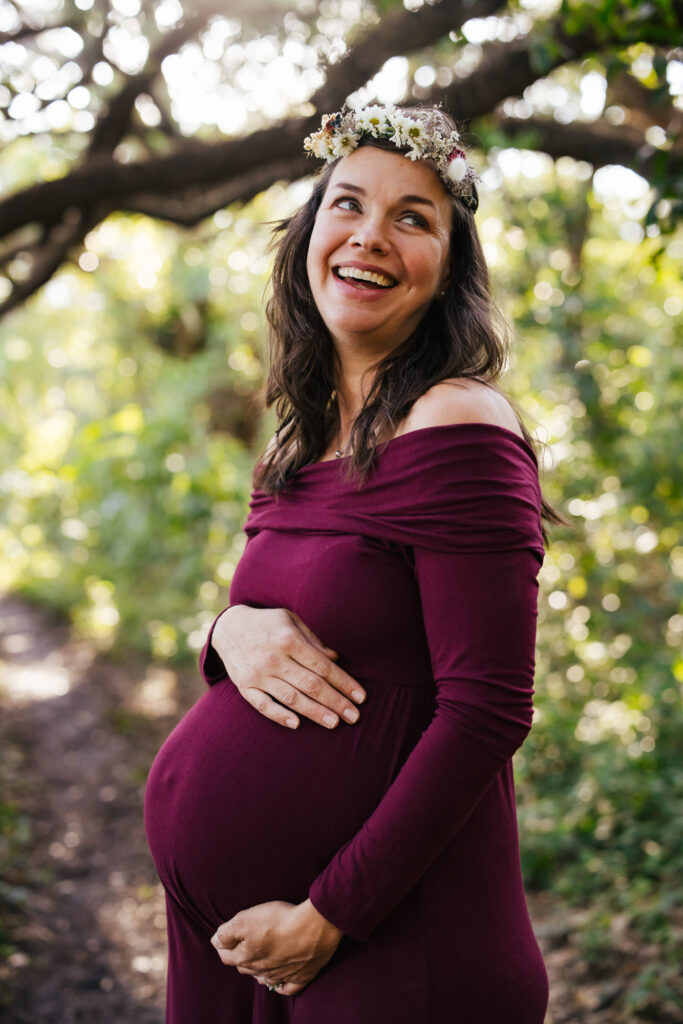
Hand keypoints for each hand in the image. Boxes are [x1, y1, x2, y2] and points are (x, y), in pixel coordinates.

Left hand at [210, 899, 343, 995]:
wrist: (313, 926)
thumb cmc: (278, 920)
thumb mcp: (245, 919)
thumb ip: (226, 932)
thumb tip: (215, 941)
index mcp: (245, 958)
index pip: (226, 956)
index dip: (223, 945)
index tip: (224, 937)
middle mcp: (261, 971)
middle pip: (245, 967)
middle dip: (241, 956)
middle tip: (243, 944)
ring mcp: (282, 976)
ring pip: (264, 978)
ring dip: (259, 970)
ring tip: (260, 960)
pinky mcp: (301, 976)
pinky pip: (287, 988)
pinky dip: (281, 985)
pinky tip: (279, 981)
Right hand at [211, 605, 365, 729]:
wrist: (227, 627)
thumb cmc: (267, 622)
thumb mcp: (291, 620)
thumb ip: (313, 639)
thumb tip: (336, 658)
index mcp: (288, 640)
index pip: (322, 666)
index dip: (343, 682)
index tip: (360, 697)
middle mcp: (273, 658)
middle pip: (310, 685)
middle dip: (335, 702)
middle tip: (354, 716)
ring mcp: (258, 674)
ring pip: (290, 698)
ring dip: (314, 712)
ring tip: (334, 723)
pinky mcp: (244, 686)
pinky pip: (262, 705)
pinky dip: (279, 715)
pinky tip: (296, 724)